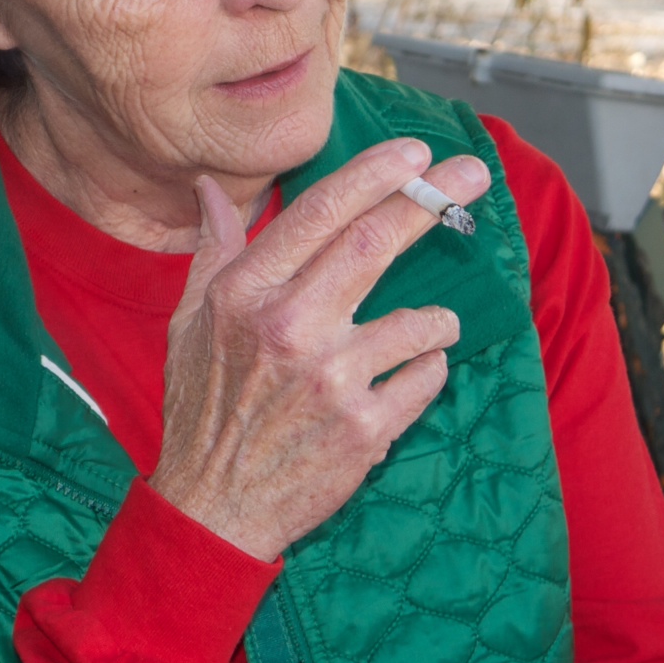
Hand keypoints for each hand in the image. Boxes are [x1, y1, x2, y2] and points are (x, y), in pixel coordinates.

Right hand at [146, 137, 489, 561]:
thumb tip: (213, 188)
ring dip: (437, 318)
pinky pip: (427, 378)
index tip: (416, 154)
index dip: (374, 176)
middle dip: (431, 202)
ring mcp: (331, 381)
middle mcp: (289, 328)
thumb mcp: (189, 321)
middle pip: (373, 245)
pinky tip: (409, 376)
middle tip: (473, 177)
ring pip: (418, 321)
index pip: (319, 214)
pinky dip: (430, 368)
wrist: (215, 508)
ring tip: (432, 326)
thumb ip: (214, 249)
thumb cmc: (203, 408)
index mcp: (244, 294)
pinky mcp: (366, 430)